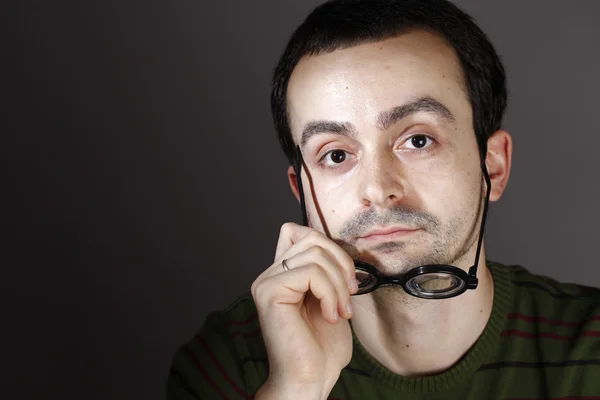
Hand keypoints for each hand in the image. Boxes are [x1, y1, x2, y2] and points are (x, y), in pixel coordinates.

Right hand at [251, 222, 358, 398]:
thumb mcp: (331, 299)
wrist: (309, 380)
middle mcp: (269, 275)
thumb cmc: (320, 349)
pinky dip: (330, 294)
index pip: (298, 231)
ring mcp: (266, 282)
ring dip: (338, 283)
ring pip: (314, 254)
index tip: (345, 279)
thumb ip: (327, 271)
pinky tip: (329, 315)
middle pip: (311, 238)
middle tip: (349, 295)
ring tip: (340, 310)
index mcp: (282, 275)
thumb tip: (339, 250)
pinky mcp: (269, 292)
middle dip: (341, 263)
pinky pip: (311, 273)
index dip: (328, 246)